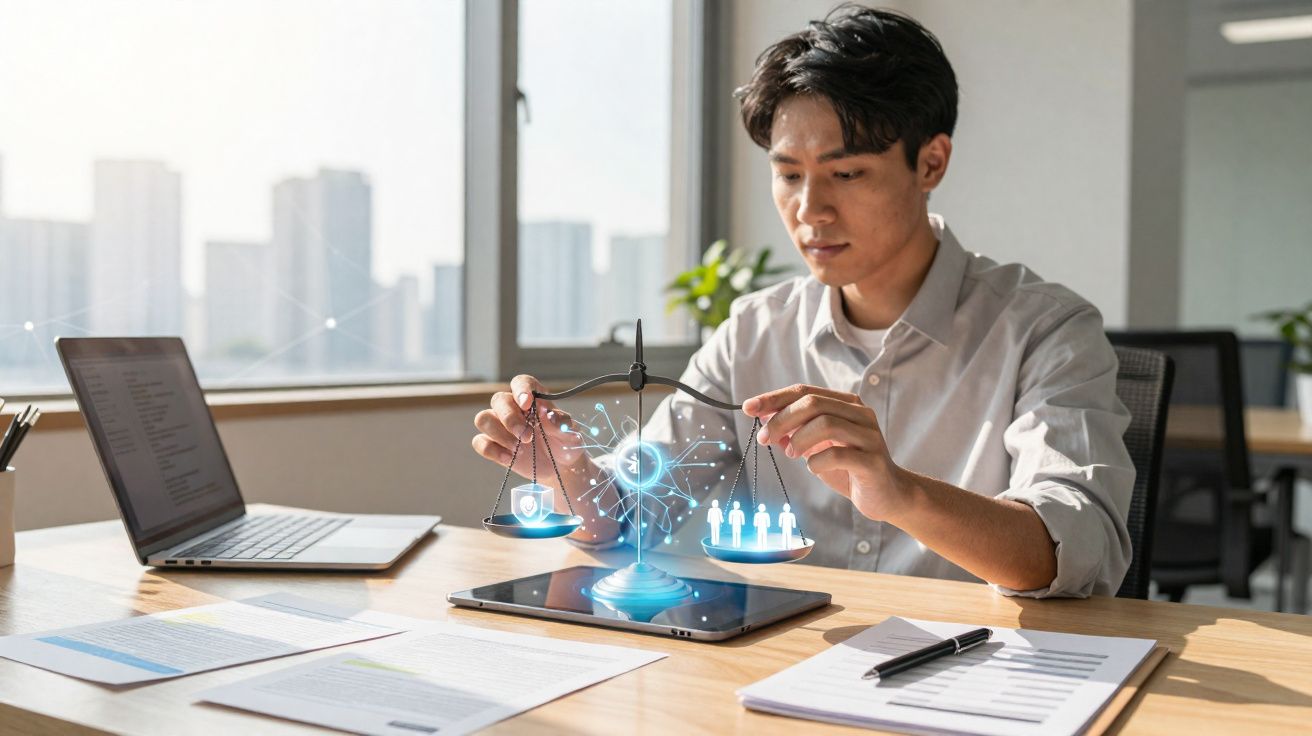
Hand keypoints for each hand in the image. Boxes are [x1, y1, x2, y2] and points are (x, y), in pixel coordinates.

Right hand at [471, 374, 588, 482]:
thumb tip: (549, 415)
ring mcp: (501, 426)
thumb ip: (561, 424)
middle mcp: (513, 408)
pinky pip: (479, 442)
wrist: (559, 468)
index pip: (521, 382)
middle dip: (509, 418)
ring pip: (483, 418)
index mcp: (533, 398)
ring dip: (499, 434)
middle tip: (526, 436)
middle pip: (498, 400)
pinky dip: (492, 450)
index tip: (527, 403)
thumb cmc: (565, 445)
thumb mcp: (570, 435)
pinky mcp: (494, 445)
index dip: (521, 389)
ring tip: (518, 448)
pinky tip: (509, 458)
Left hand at [743, 384, 908, 521]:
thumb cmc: (848, 468)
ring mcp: (869, 437)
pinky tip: (813, 468)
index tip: (748, 407)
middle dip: (781, 419)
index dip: (773, 398)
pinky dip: (816, 462)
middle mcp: (861, 414)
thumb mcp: (817, 446)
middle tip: (764, 438)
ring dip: (798, 439)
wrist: (887, 496)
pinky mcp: (872, 462)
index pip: (804, 391)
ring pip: (826, 423)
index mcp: (846, 404)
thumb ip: (795, 430)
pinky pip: (837, 454)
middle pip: (813, 403)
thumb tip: (762, 417)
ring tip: (791, 454)